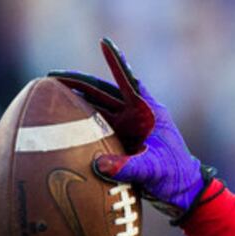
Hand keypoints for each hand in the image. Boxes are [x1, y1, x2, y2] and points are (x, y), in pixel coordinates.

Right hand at [50, 38, 206, 218]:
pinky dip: (78, 124)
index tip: (104, 43)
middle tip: (51, 78)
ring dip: (75, 101)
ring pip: (96, 108)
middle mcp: (135, 116)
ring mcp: (127, 128)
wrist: (184, 193)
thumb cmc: (175, 176)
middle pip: (102, 92)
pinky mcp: (121, 141)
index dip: (116, 62)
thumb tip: (99, 165)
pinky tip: (59, 123)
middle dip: (79, 83)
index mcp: (148, 112)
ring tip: (50, 94)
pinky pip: (95, 128)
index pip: (128, 81)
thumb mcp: (154, 170)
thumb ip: (130, 167)